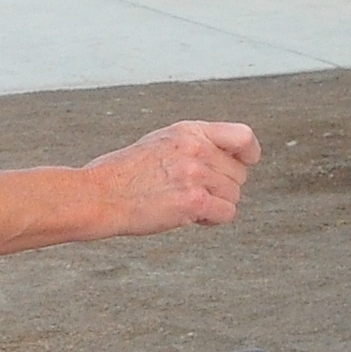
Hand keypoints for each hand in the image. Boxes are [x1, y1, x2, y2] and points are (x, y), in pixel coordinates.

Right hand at [88, 119, 260, 235]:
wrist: (101, 195)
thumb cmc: (124, 173)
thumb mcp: (161, 142)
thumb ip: (194, 145)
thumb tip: (225, 157)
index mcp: (189, 131)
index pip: (242, 136)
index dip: (249, 153)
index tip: (245, 163)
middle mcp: (196, 149)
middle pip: (239, 174)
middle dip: (222, 187)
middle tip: (196, 192)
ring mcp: (195, 174)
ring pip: (234, 196)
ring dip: (215, 205)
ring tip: (187, 203)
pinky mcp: (193, 201)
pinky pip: (226, 213)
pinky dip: (212, 220)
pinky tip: (192, 217)